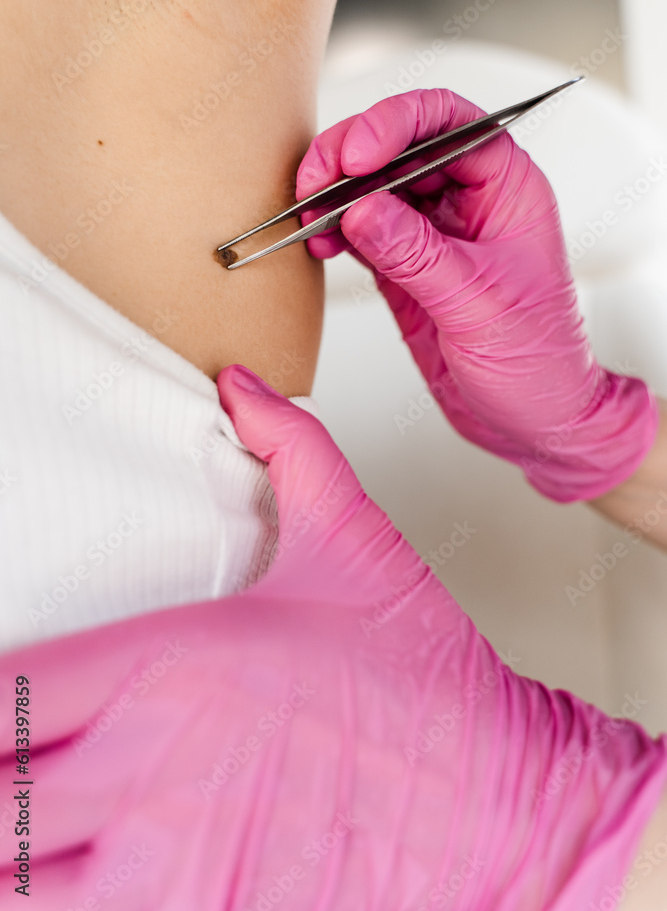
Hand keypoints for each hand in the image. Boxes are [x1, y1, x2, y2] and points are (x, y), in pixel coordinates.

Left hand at [1, 366, 663, 909]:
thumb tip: (241, 386)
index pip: (4, 691)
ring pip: (16, 886)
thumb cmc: (424, 681)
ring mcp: (168, 868)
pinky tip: (70, 881)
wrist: (502, 800)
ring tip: (22, 826)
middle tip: (4, 759)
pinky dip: (61, 906)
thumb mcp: (355, 539)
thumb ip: (289, 447)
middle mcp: (149, 768)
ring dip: (6, 856)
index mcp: (170, 664)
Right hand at [297, 89, 657, 501]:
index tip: (360, 156)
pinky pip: (361, 230)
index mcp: (507, 188)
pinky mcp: (404, 266)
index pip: (449, 123)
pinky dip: (333, 230)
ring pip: (373, 186)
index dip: (397, 125)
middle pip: (400, 146)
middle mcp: (467, 201)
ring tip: (306, 212)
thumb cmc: (538, 362)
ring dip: (333, 192)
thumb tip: (361, 211)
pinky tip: (317, 240)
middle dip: (349, 155)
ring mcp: (432, 233)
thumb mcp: (478, 305)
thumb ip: (417, 255)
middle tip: (315, 182)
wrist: (532, 419)